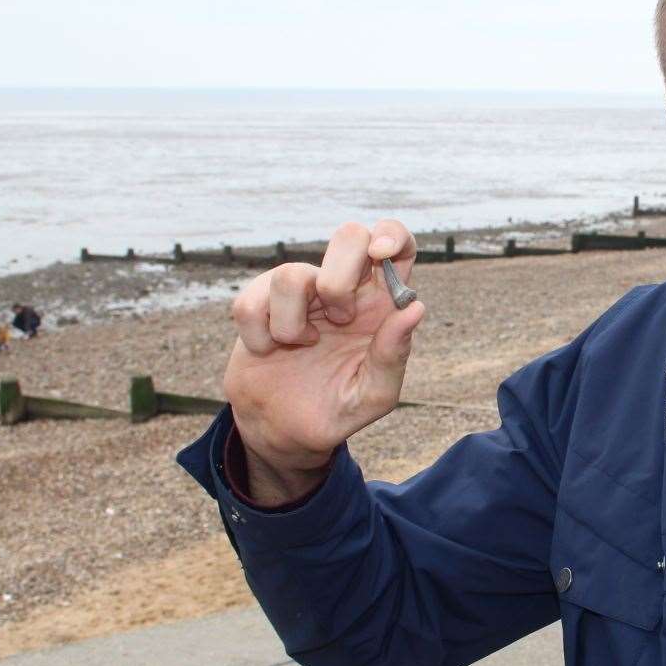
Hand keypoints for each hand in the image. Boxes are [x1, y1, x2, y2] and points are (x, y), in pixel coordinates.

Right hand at [223, 219, 425, 499]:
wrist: (284, 430)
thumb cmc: (337, 409)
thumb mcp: (374, 395)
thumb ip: (393, 355)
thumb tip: (415, 308)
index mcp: (379, 302)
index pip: (397, 244)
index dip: (392, 234)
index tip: (381, 252)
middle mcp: (341, 287)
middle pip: (348, 234)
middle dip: (339, 278)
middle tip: (340, 319)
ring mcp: (299, 290)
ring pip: (290, 274)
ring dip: (292, 324)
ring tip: (301, 346)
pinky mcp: (258, 302)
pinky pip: (250, 303)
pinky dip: (259, 336)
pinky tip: (270, 351)